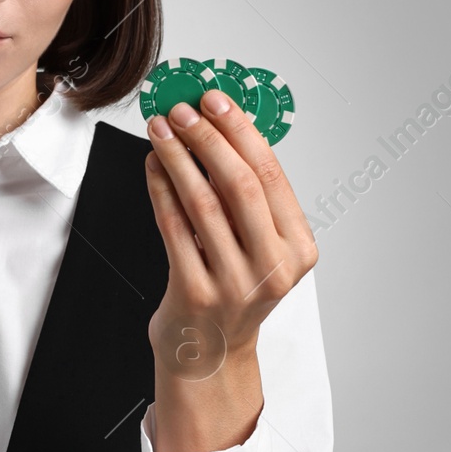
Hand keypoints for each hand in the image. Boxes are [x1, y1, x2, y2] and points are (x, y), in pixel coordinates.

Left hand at [143, 88, 318, 388]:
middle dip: (207, 137)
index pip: (271, 176)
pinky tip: (151, 165)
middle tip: (182, 108)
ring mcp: (235, 283)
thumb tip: (218, 125)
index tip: (216, 99)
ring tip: (160, 129)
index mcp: (298, 249)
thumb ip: (249, 197)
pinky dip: (160, 188)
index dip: (241, 131)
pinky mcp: (195, 292)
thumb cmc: (232, 287)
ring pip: (203, 202)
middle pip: (239, 185)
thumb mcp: (258, 245)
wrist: (209, 352)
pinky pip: (173, 227)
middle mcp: (273, 267)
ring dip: (177, 157)